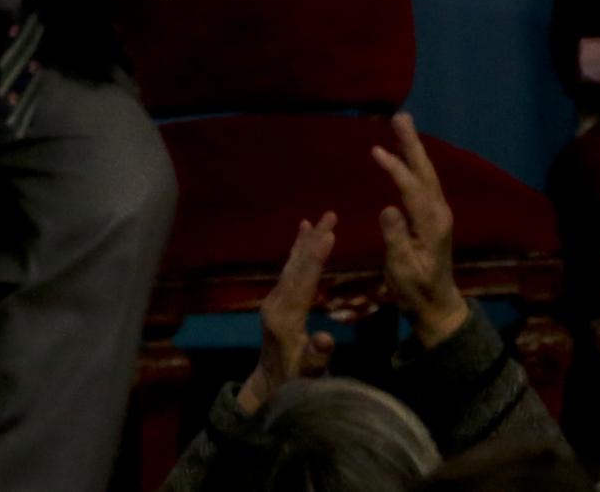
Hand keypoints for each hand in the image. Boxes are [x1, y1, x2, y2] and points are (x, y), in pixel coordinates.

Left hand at [239, 212, 338, 414]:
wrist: (269, 385)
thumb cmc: (295, 380)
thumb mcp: (308, 374)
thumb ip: (316, 357)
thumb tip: (326, 338)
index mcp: (285, 318)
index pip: (304, 282)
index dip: (316, 258)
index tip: (329, 234)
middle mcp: (276, 304)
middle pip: (297, 267)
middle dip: (314, 240)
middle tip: (330, 214)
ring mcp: (273, 301)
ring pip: (292, 265)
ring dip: (306, 241)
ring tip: (319, 218)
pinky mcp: (275, 300)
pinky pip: (289, 269)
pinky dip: (297, 250)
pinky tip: (302, 236)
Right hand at [370, 112, 467, 347]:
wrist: (435, 303)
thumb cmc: (415, 290)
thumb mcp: (402, 269)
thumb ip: (396, 239)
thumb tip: (388, 207)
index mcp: (432, 224)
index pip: (413, 189)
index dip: (396, 168)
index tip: (377, 150)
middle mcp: (439, 212)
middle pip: (425, 172)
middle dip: (412, 144)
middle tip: (401, 117)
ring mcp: (438, 213)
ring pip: (426, 174)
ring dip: (413, 149)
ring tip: (401, 125)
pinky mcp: (433, 216)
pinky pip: (423, 183)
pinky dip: (413, 165)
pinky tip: (405, 156)